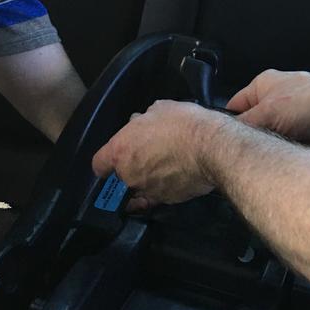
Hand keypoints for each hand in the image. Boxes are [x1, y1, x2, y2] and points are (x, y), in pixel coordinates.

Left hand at [91, 100, 225, 209]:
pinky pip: (159, 194)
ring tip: (165, 165)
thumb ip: (143, 119)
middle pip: (121, 177)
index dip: (106, 161)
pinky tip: (176, 175)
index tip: (115, 157)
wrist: (211, 148)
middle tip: (148, 153)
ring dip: (147, 178)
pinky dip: (165, 187)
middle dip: (130, 167)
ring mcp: (148, 191)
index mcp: (121, 151)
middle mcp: (129, 176)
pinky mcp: (167, 200)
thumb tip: (139, 123)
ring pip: (140, 188)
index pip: (98, 164)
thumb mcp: (159, 109)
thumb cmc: (181, 123)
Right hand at [227, 69, 309, 152]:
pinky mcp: (307, 134)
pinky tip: (289, 160)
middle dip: (255, 141)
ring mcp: (293, 118)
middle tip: (253, 153)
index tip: (225, 143)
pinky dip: (289, 156)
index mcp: (263, 86)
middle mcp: (277, 100)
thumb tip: (225, 138)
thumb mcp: (267, 113)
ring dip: (275, 150)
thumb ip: (243, 126)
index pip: (234, 107)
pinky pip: (290, 149)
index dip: (228, 126)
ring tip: (275, 156)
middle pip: (254, 127)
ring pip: (273, 141)